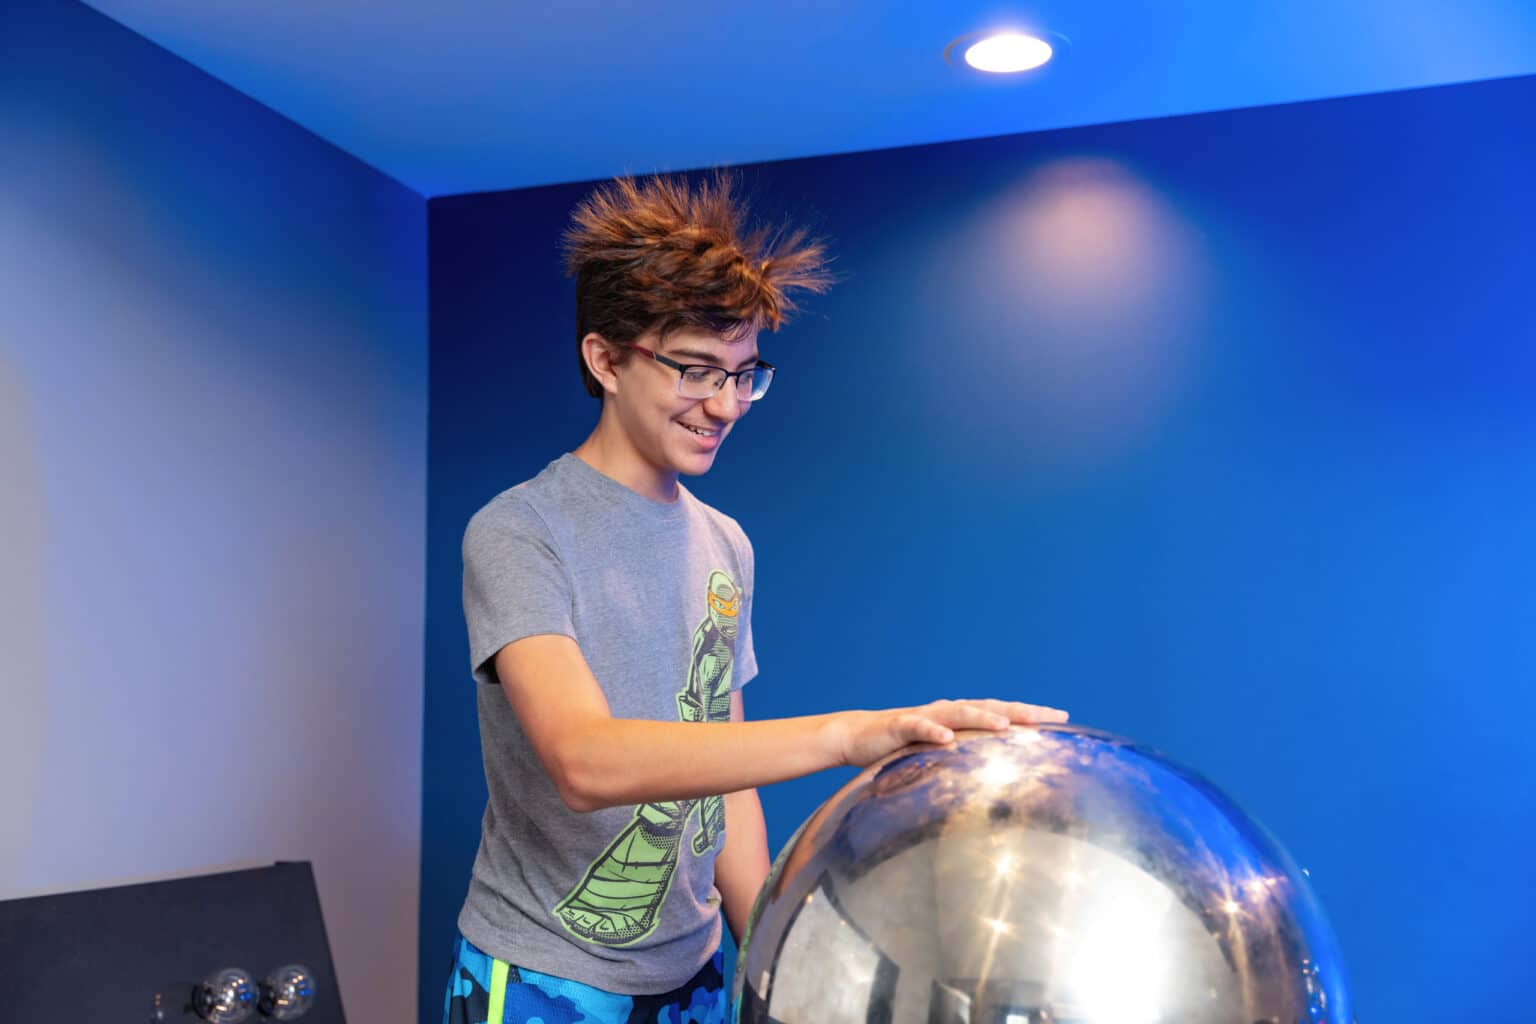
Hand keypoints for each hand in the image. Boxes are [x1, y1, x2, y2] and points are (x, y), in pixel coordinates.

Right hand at [831, 699, 1067, 767]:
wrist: (856, 736)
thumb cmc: (902, 747)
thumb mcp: (940, 754)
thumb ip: (966, 758)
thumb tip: (1000, 777)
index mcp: (960, 717)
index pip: (1002, 712)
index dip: (1031, 714)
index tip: (1064, 717)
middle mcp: (947, 711)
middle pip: (989, 707)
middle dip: (1019, 711)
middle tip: (1049, 716)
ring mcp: (924, 716)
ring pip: (957, 713)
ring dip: (980, 717)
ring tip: (1004, 725)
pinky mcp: (900, 725)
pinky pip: (918, 727)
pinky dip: (933, 731)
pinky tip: (947, 738)